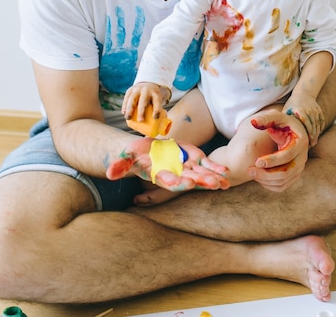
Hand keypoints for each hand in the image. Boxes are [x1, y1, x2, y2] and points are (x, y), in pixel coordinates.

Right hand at [106, 136, 229, 192]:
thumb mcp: (126, 157)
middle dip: (201, 182)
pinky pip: (206, 165)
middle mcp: (175, 174)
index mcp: (159, 174)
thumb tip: (109, 174)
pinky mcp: (193, 159)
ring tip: (224, 183)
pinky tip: (226, 173)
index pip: (168, 180)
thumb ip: (120, 165)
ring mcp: (185, 167)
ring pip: (201, 174)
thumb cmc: (135, 155)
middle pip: (189, 179)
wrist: (146, 151)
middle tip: (213, 185)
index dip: (176, 182)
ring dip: (212, 178)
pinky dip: (216, 169)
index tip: (185, 184)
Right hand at [122, 82, 169, 121]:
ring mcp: (137, 89)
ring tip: (128, 118)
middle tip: (140, 120)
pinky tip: (124, 112)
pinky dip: (125, 105)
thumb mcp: (159, 100)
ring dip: (130, 109)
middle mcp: (146, 90)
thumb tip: (161, 128)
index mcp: (155, 93)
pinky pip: (127, 98)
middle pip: (143, 100)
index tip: (155, 117)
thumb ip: (160, 111)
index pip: (157, 101)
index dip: (157, 109)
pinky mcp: (130, 90)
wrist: (147, 83)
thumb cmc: (153, 97)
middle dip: (141, 111)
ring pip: (133, 99)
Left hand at [247, 109, 308, 191]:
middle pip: (286, 172)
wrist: (293, 132)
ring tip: (251, 173)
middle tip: (250, 170)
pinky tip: (258, 178)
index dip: (272, 160)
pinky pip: (282, 186)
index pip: (287, 156)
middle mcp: (302, 158)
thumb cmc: (283, 123)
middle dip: (266, 174)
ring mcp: (299, 168)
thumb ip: (265, 119)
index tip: (256, 161)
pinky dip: (269, 185)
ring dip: (266, 180)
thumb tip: (253, 121)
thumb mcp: (275, 117)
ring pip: (283, 181)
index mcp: (300, 143)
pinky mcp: (294, 175)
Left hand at [283, 91, 325, 146]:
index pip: (304, 123)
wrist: (303, 93)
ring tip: (313, 143)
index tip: (305, 142)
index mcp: (299, 110)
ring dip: (316, 134)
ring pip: (317, 125)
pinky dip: (319, 129)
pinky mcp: (320, 111)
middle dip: (312, 136)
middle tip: (310, 145)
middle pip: (312, 126)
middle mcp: (309, 110)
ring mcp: (315, 111)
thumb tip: (276, 133)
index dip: (306, 133)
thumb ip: (284, 120)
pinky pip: (321, 122)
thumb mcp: (286, 111)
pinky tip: (316, 136)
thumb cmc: (291, 105)